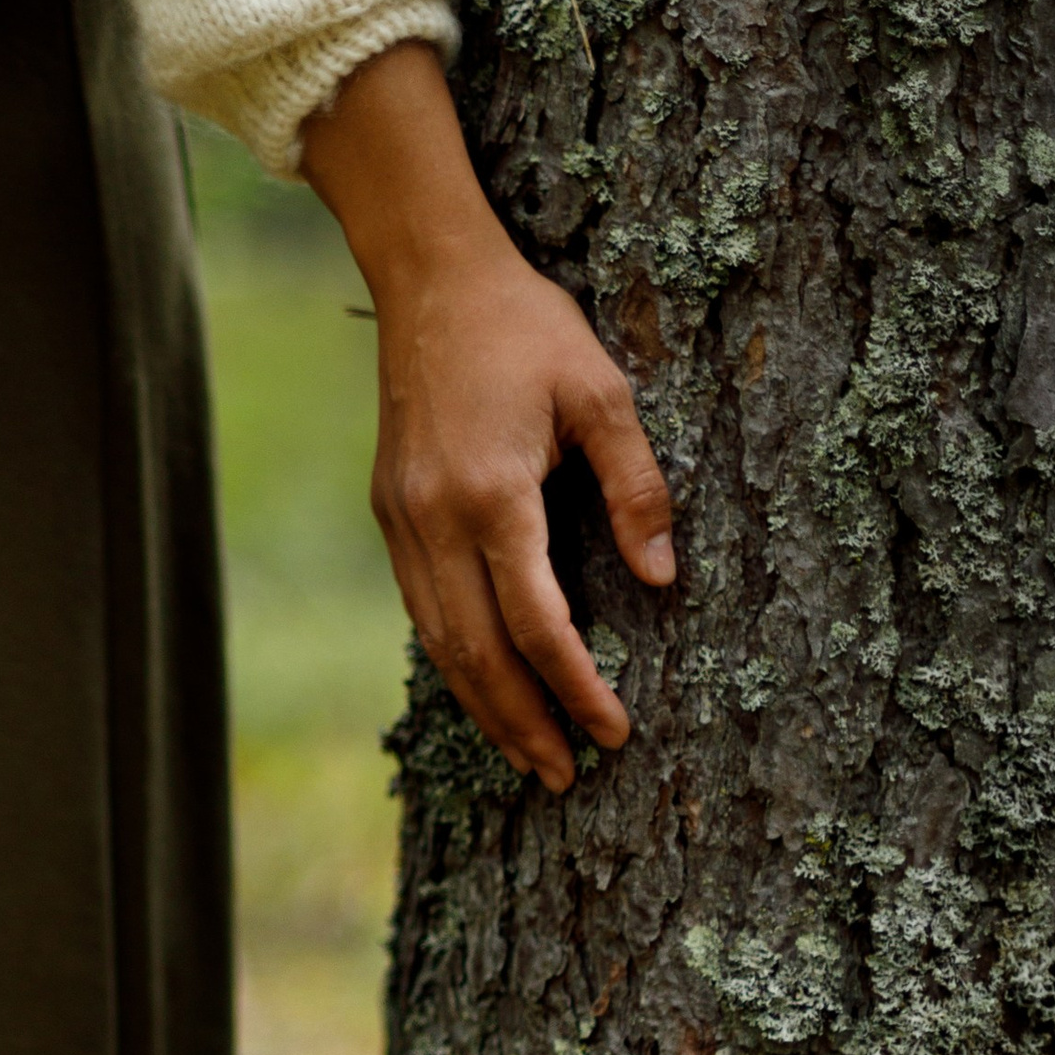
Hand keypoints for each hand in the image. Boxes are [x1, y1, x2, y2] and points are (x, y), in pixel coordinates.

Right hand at [300, 43, 673, 796]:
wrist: (429, 278)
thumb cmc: (525, 326)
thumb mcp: (603, 391)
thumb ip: (636, 487)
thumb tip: (662, 577)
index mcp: (492, 492)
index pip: (536, 621)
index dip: (576, 685)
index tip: (614, 730)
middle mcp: (434, 519)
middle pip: (476, 653)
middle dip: (523, 722)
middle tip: (565, 776)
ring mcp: (403, 520)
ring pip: (438, 641)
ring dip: (483, 706)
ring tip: (526, 755)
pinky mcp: (392, 512)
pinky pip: (422, 608)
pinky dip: (454, 660)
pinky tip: (483, 686)